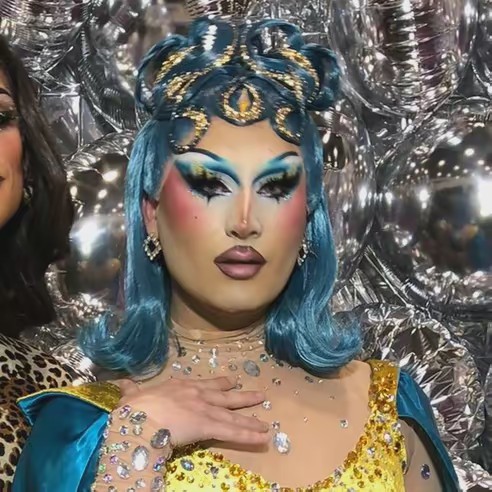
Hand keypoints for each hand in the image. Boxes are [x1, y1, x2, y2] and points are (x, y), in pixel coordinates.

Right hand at [114, 377, 269, 447]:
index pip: (205, 385)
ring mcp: (204, 408)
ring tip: (265, 425)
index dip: (220, 384)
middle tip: (259, 396)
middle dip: (242, 397)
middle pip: (225, 397)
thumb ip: (131, 390)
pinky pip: (231, 431)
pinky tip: (262, 436)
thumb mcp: (132, 396)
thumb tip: (122, 384)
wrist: (137, 417)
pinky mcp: (207, 424)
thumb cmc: (133, 408)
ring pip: (232, 415)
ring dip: (250, 420)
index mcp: (180, 386)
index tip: (231, 382)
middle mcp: (197, 394)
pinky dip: (248, 434)